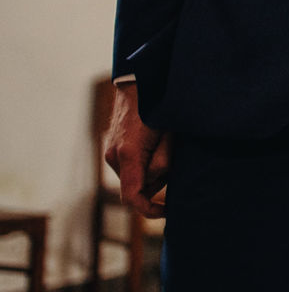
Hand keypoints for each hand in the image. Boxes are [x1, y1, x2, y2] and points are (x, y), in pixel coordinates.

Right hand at [103, 84, 168, 219]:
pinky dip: (147, 160)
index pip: (133, 197)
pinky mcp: (114, 147)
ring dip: (156, 166)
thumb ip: (163, 161)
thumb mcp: (168, 134)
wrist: (139, 81)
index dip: (149, 210)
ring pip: (138, 175)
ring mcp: (111, 152)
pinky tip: (158, 140)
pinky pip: (133, 164)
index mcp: (128, 155)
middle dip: (161, 177)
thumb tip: (162, 179)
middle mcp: (114, 157)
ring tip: (166, 139)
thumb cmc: (158, 105)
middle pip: (141, 186)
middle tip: (173, 149)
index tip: (167, 211)